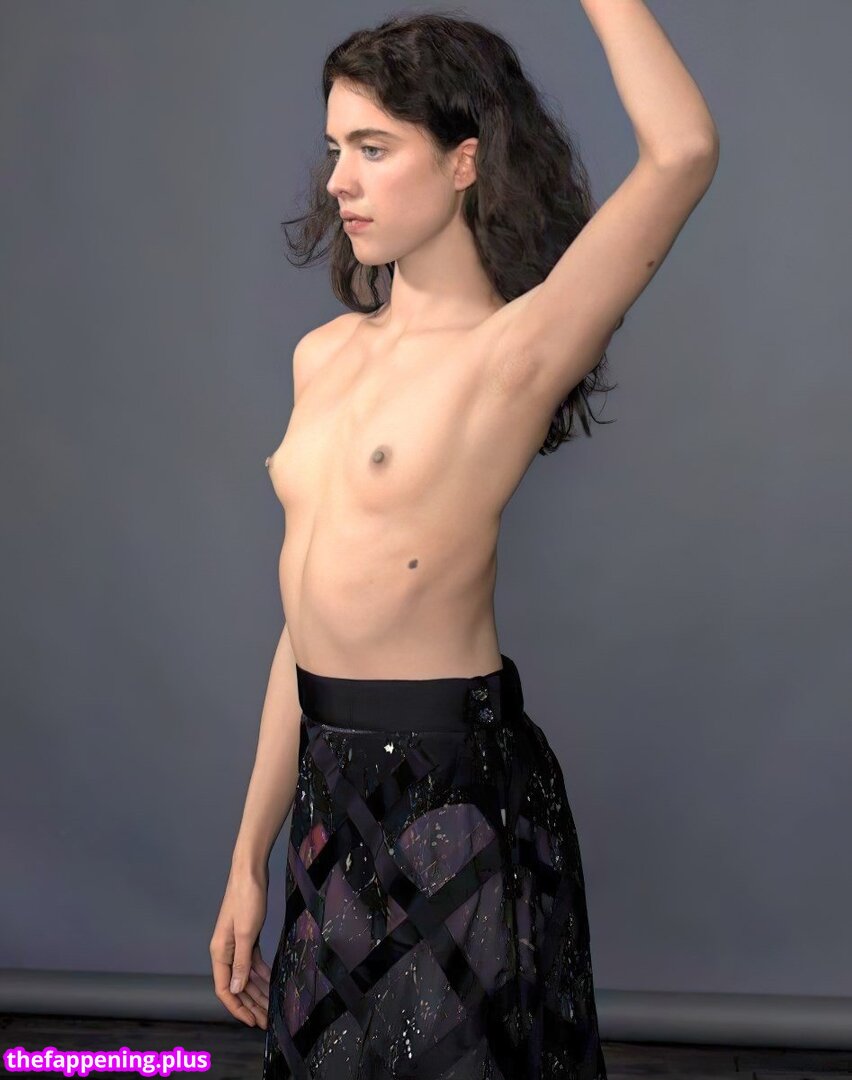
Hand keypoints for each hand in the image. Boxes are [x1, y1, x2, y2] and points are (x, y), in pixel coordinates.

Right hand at [209, 869, 271, 1029]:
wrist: (249, 872)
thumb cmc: (246, 899)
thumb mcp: (246, 933)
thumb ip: (241, 962)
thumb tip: (237, 989)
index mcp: (220, 952)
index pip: (225, 989)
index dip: (237, 1008)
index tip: (252, 1021)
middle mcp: (225, 951)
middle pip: (237, 985)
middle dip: (251, 1004)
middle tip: (266, 1020)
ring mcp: (236, 944)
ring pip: (246, 975)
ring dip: (257, 991)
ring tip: (271, 1006)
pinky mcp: (247, 936)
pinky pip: (253, 961)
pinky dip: (261, 973)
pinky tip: (271, 982)